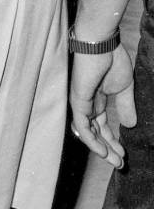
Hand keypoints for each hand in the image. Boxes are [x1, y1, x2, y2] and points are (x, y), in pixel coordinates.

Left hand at [69, 44, 135, 167]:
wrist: (102, 43)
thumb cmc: (112, 59)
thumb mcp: (124, 88)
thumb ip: (125, 106)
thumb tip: (130, 125)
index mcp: (97, 99)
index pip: (101, 126)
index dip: (111, 141)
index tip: (124, 154)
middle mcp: (86, 103)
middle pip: (95, 132)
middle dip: (108, 149)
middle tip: (121, 164)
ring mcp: (80, 102)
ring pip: (87, 132)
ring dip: (101, 149)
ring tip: (116, 161)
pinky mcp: (78, 100)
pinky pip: (82, 125)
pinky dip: (91, 140)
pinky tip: (103, 152)